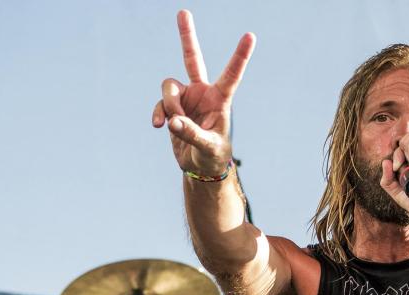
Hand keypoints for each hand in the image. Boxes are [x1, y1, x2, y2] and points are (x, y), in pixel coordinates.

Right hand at [151, 10, 255, 175]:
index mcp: (220, 99)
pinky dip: (158, 114)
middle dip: (187, 36)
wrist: (199, 166)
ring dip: (168, 105)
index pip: (231, 75)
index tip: (250, 36)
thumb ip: (192, 134)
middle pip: (192, 59)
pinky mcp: (173, 108)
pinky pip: (160, 104)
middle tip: (183, 12)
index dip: (240, 56)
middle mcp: (202, 93)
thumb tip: (173, 122)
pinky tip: (158, 126)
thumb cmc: (212, 156)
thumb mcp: (207, 147)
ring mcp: (186, 98)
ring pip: (169, 87)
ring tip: (172, 124)